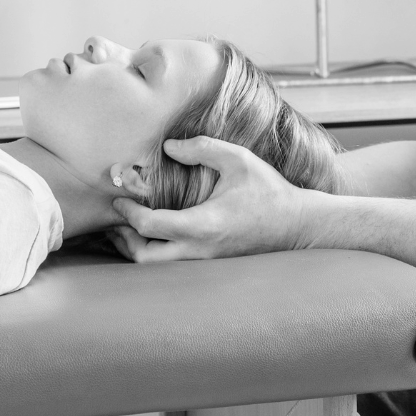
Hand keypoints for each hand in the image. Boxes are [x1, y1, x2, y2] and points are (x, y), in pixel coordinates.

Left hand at [110, 136, 309, 262]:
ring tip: (128, 229)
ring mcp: (205, 263)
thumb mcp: (239, 160)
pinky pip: (171, 267)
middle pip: (144, 257)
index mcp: (202, 226)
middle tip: (116, 219)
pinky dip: (155, 253)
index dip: (127, 212)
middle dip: (124, 239)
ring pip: (156, 267)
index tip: (118, 197)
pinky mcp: (210, 266)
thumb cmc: (269, 192)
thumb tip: (169, 147)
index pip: (149, 225)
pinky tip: (155, 237)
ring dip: (137, 249)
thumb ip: (202, 148)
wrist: (298, 226)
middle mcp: (199, 251)